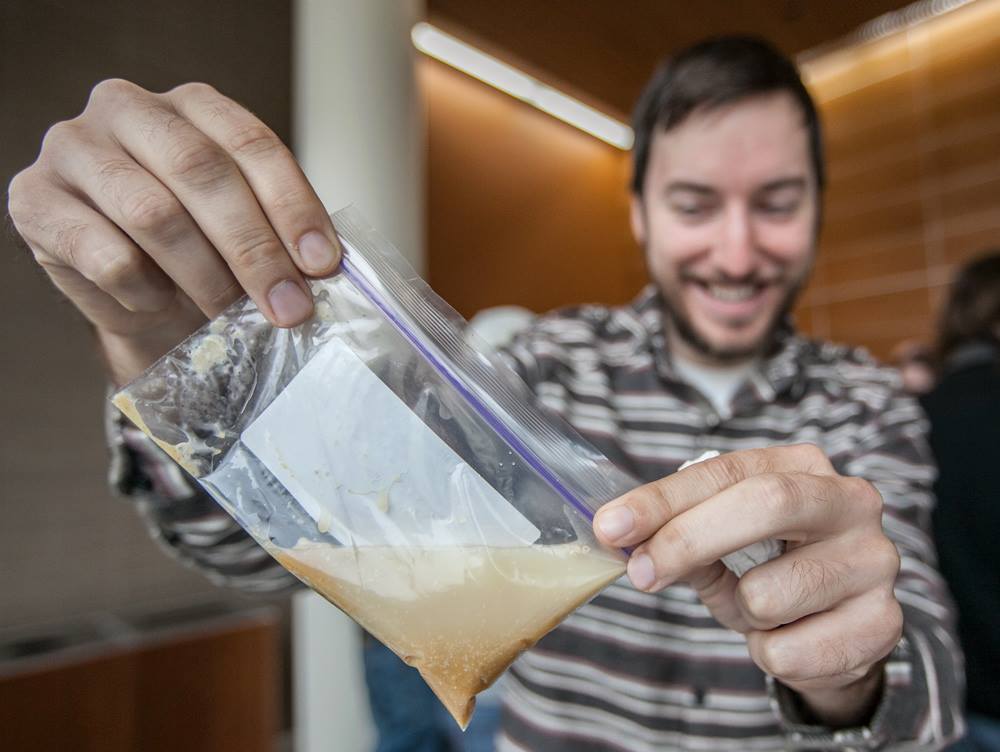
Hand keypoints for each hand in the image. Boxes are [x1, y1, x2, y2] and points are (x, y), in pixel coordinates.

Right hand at [7, 79, 340, 383]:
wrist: (139, 295)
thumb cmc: (200, 251)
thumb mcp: (246, 228)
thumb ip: (279, 230)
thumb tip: (323, 267)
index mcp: (191, 104)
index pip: (249, 142)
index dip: (291, 205)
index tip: (322, 264)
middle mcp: (128, 109)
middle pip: (201, 171)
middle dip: (254, 248)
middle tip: (288, 306)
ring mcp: (75, 150)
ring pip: (154, 213)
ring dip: (206, 276)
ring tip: (233, 313)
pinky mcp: (35, 201)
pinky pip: (107, 256)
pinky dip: (147, 291)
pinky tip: (161, 303)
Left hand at [593, 443, 902, 726]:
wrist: (838, 630)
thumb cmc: (770, 569)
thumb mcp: (722, 541)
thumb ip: (678, 530)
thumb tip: (621, 534)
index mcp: (803, 466)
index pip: (725, 471)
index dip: (662, 500)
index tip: (611, 526)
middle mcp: (850, 501)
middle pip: (764, 503)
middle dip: (689, 539)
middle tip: (641, 572)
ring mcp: (875, 562)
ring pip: (768, 594)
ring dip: (739, 612)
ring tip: (760, 608)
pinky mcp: (884, 624)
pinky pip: (789, 650)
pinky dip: (768, 653)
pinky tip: (790, 636)